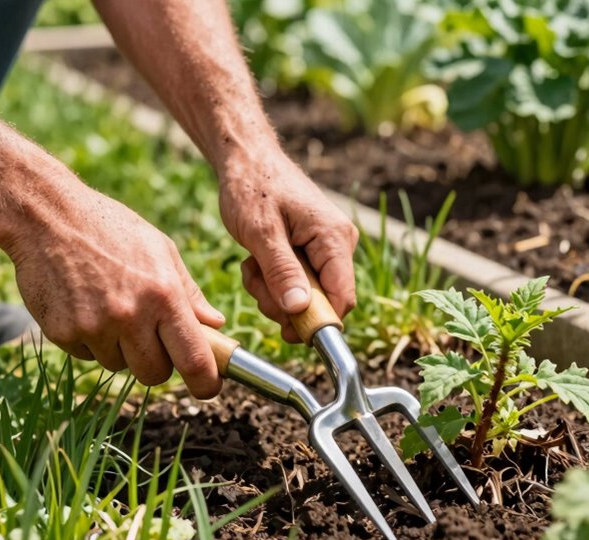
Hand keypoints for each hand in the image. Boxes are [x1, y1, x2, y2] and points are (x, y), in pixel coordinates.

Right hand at [5, 190, 224, 398]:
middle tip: (149, 337)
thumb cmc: (111, 228)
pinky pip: (87, 356)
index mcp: (163, 294)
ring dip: (120, 349)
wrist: (47, 216)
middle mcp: (130, 315)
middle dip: (157, 364)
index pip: (194, 358)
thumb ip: (189, 292)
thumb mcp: (160, 249)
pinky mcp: (63, 333)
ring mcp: (94, 326)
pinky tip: (84, 305)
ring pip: (118, 366)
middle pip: (155, 374)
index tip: (207, 387)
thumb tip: (216, 325)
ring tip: (109, 306)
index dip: (205, 382)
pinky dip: (90, 340)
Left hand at [219, 151, 358, 342]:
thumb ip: (282, 271)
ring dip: (274, 292)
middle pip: (323, 301)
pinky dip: (273, 281)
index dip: (318, 321)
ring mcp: (326, 249)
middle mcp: (339, 245)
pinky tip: (256, 262)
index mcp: (334, 238)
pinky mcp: (312, 251)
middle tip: (255, 283)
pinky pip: (297, 283)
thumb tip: (300, 309)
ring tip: (252, 266)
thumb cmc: (251, 188)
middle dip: (285, 303)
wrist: (246, 159)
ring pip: (306, 296)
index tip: (286, 330)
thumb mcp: (261, 233)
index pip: (343, 298)